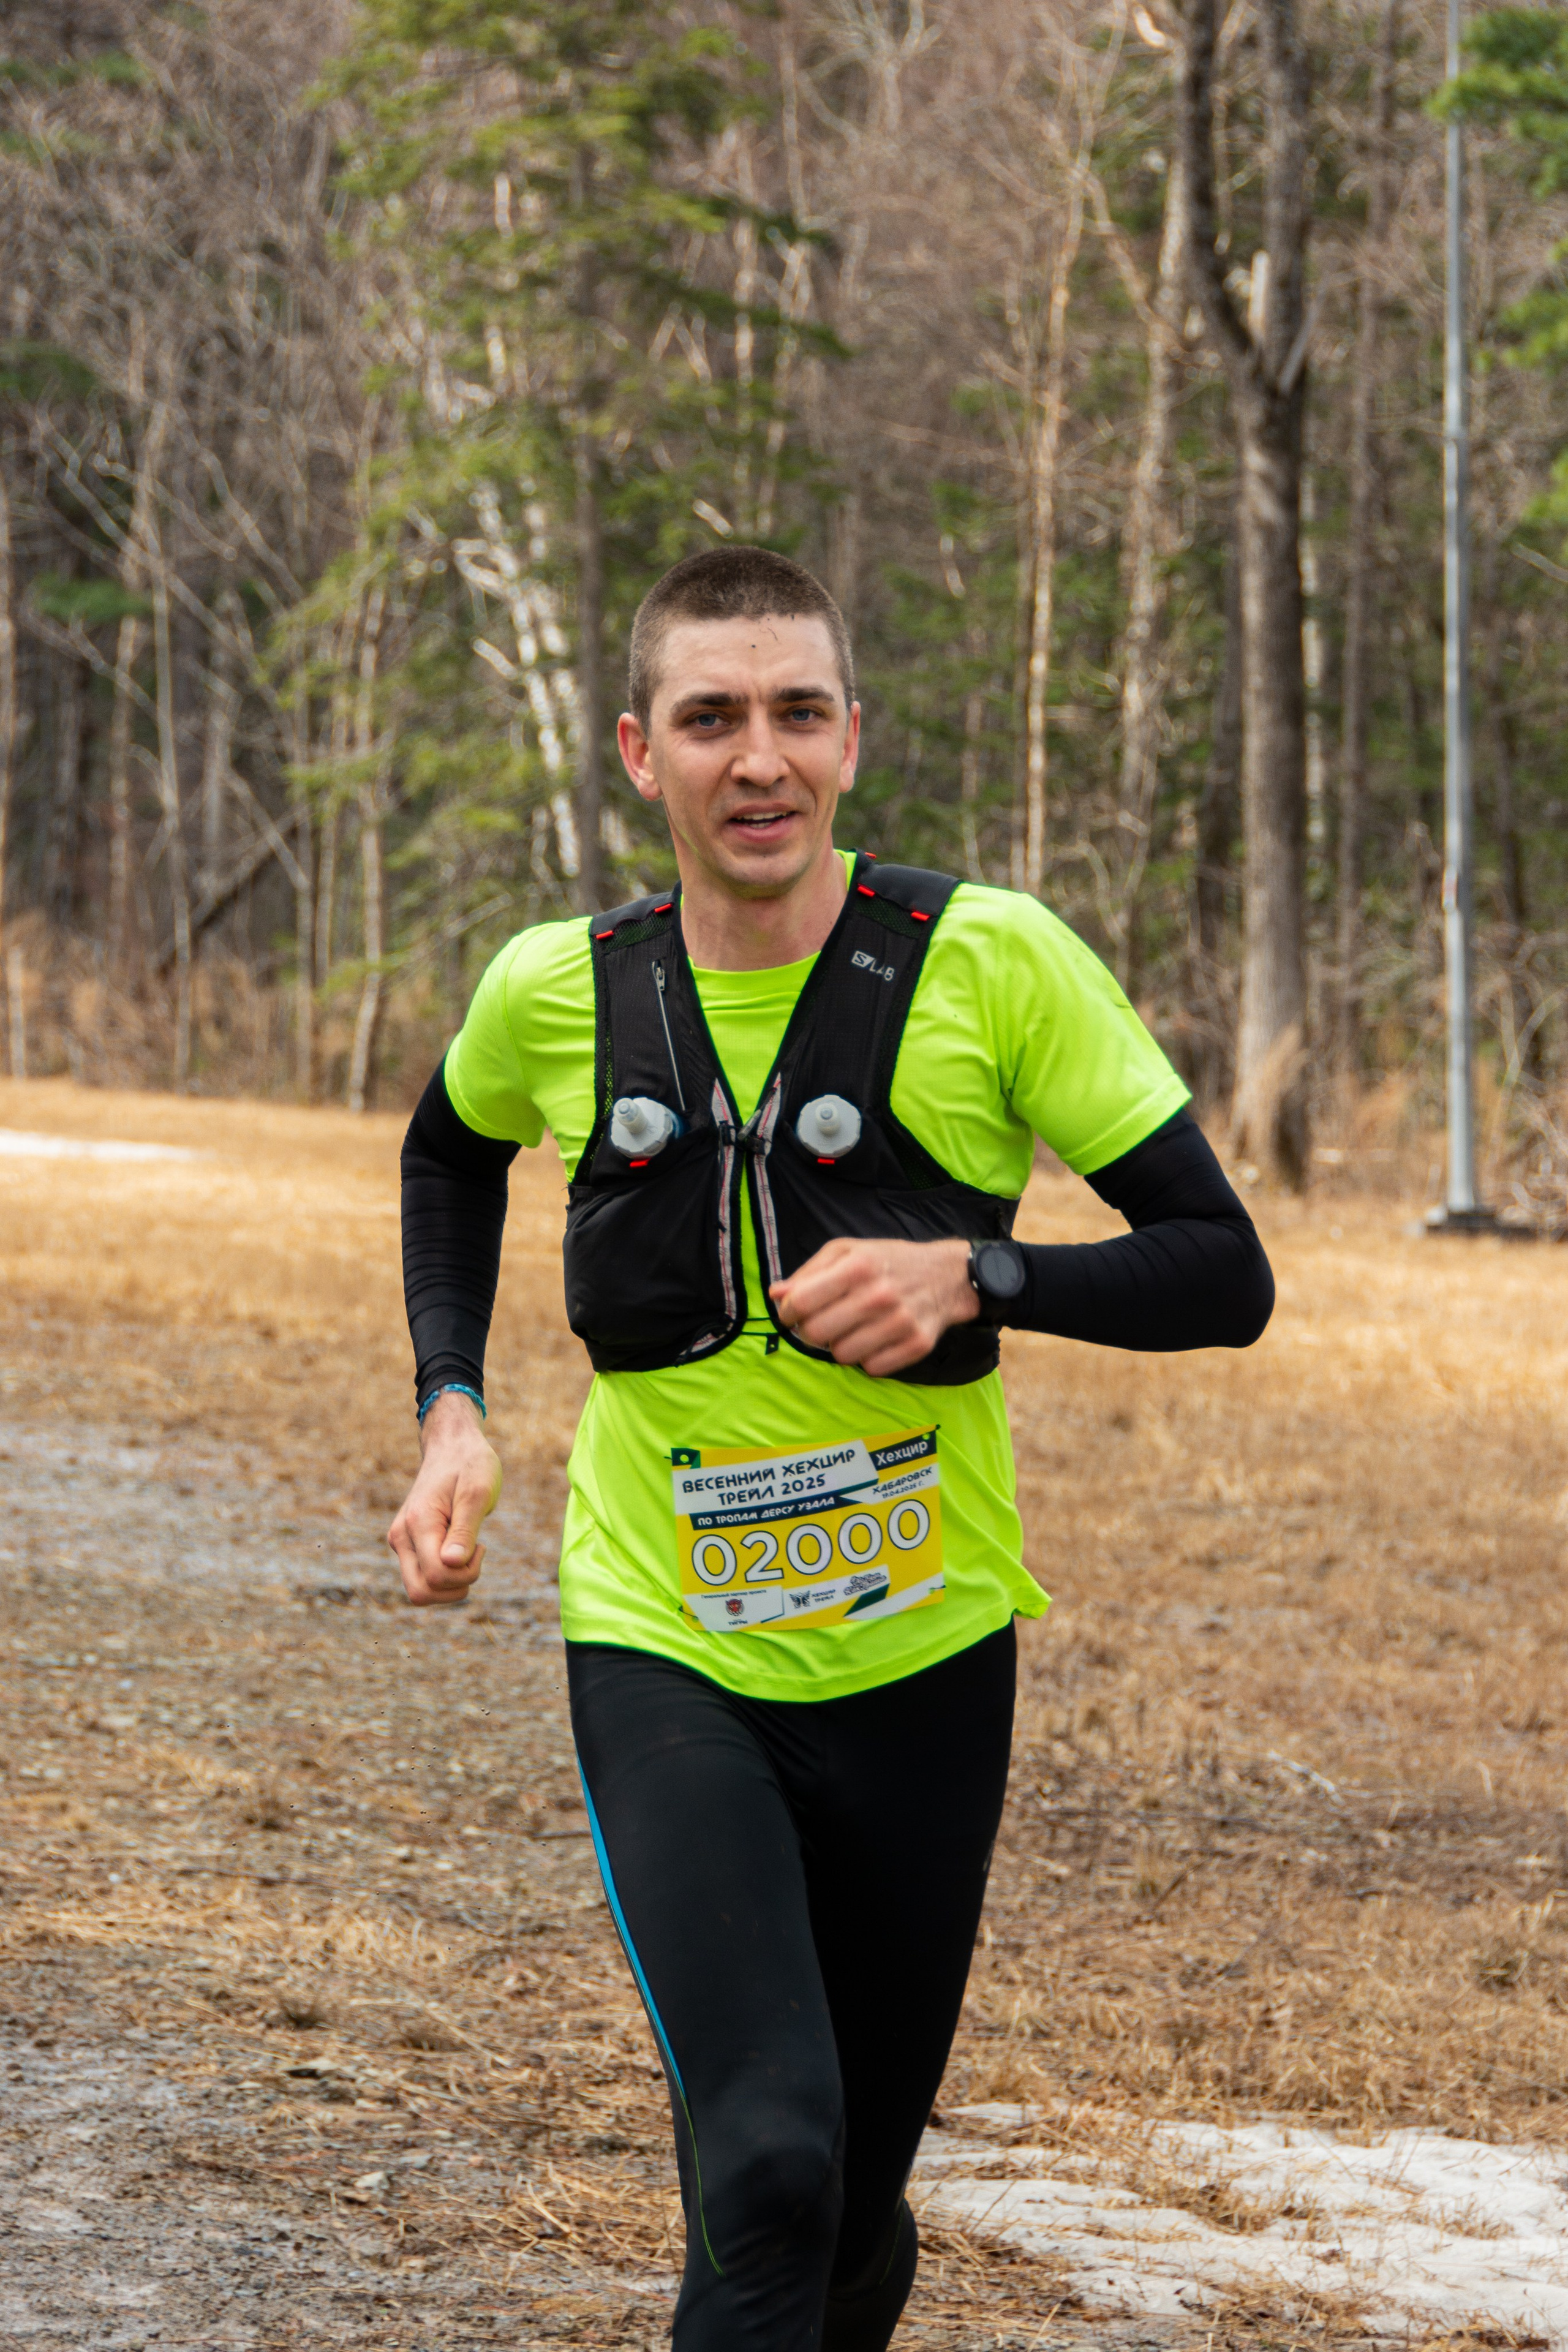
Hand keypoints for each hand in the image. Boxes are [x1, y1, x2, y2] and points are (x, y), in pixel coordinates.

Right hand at [387, 1390, 502, 1607]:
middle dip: (455, 1587)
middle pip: (420, 1592)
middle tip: (475, 1555)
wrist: (452, 1446)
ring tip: (468, 1552)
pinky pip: (422, 1578)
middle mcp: (401, 1536)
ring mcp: (401, 1542)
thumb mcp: (477, 1492)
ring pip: (419, 1591)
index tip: (481, 1547)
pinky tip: (459, 1551)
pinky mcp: (406, 1545)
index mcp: (418, 1522)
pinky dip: (445, 1577)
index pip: (437, 1575)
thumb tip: (451, 1564)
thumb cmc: (470, 1465)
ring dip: (450, 1585)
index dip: (466, 1573)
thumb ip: (465, 1530)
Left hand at [769, 1236, 978, 1376]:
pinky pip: (872, 1368)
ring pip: (842, 1356)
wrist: (947, 1275)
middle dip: (811, 1332)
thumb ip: (808, 1273)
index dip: (787, 1313)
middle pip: (817, 1334)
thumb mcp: (846, 1252)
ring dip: (841, 1346)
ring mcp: (900, 1322)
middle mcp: (879, 1295)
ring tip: (853, 1328)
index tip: (791, 1314)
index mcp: (857, 1266)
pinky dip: (868, 1358)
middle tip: (821, 1324)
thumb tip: (777, 1295)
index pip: (802, 1303)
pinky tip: (876, 1338)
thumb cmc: (887, 1261)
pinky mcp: (917, 1345)